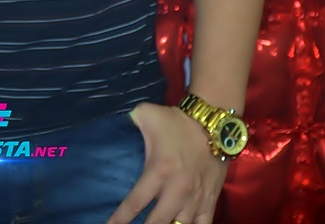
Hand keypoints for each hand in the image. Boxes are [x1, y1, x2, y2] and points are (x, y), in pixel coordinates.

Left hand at [106, 103, 227, 223]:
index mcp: (159, 170)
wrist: (213, 122)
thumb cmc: (177, 120)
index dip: (120, 218)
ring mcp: (195, 197)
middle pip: (158, 222)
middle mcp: (177, 189)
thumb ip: (129, 121)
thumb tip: (113, 122)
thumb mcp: (147, 114)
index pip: (135, 202)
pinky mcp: (210, 199)